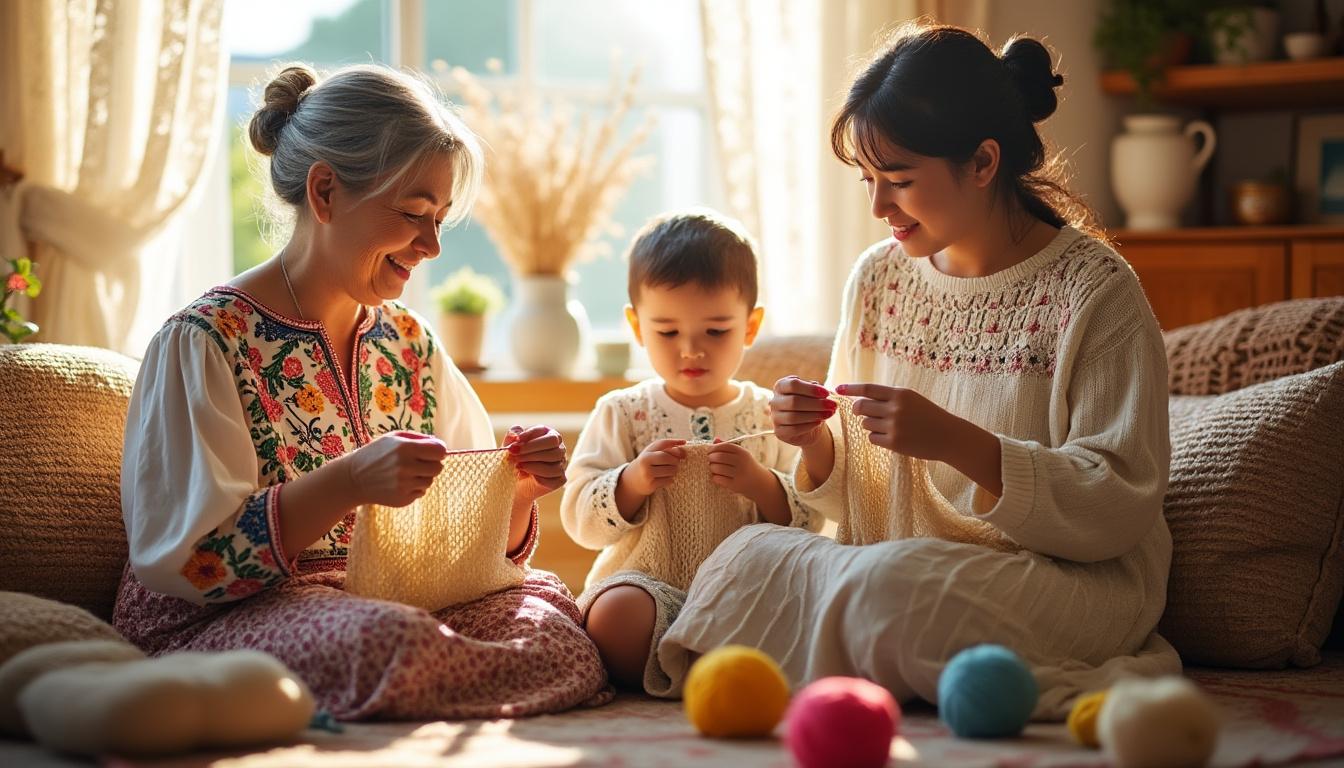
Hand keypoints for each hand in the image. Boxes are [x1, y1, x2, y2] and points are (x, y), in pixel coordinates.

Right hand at [347, 430, 448, 506]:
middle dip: (432, 464)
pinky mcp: (403, 499)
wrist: (353, 478)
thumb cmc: (376, 453)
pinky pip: (421, 492)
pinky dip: (414, 488)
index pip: (440, 451)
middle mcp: (406, 467)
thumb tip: (441, 445)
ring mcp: (404, 485)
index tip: (432, 452)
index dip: (439, 451)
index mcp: (405, 448)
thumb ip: (419, 438)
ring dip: (423, 477)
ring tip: (406, 473)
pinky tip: (399, 483)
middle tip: (419, 463)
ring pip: (430, 481)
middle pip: (438, 468)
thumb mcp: (394, 437)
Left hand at [504, 424, 567, 502]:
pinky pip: (553, 479)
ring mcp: (561, 464)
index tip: (516, 440)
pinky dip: (538, 478)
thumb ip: (511, 436)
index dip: (529, 434)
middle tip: (514, 455)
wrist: (517, 483)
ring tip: (517, 466)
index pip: (543, 430)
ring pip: (553, 462)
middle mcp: (559, 447)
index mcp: (548, 434)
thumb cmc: (516, 459)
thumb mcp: (510, 445)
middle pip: (552, 443)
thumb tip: (514, 436)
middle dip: (530, 449)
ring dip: (532, 465)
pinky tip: (525, 475)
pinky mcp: (560, 479)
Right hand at [619, 438, 687, 496]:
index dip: (675, 442)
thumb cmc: (647, 463)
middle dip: (676, 460)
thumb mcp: (653, 453)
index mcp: (646, 453)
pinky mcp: (651, 485)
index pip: (663, 444)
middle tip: (676, 463)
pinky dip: (670, 479)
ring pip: (671, 470)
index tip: (684, 442)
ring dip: (674, 470)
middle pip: (669, 458)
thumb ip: (667, 449)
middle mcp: (645, 462)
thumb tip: (684, 450)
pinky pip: (668, 480)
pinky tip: (664, 478)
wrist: (632, 480)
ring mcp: (647, 474)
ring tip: (669, 470)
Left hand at [707, 439, 770, 498]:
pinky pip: (718, 479)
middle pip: (719, 457)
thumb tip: (715, 440)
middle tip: (709, 460)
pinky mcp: (736, 485)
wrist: (761, 483)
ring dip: (712, 468)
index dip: (714, 448)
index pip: (724, 446)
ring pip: (717, 468)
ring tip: (713, 468)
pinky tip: (717, 477)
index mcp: (743, 452)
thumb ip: (728, 446)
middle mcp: (742, 462)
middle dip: (710, 458)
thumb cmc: (747, 466)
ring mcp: (739, 474)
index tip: (709, 451)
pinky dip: (715, 477)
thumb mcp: (741, 455)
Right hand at [770, 376, 835, 447]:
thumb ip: (817, 390)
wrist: (809, 426)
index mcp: (781, 386)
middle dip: (816, 403)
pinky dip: (809, 425)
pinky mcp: (779, 432)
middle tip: (832, 405)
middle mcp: (774, 401)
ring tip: (829, 413)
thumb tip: (821, 389)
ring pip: (793, 416)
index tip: (826, 393)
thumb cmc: (811, 406)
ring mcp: (775, 417)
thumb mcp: (814, 395)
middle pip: (794, 401)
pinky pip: (794, 429)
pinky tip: (819, 422)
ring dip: (814, 415)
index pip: (793, 384)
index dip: (810, 389)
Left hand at [834, 383, 956, 460]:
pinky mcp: (894, 443)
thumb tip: (860, 398)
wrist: (949, 436)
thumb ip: (889, 397)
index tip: (836, 389)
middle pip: (861, 407)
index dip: (850, 389)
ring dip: (870, 425)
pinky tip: (890, 437)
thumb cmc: (929, 416)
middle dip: (858, 410)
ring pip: (865, 424)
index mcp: (900, 394)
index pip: (867, 389)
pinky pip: (872, 438)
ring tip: (887, 426)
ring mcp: (894, 426)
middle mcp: (895, 408)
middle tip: (862, 412)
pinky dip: (876, 438)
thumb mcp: (911, 399)